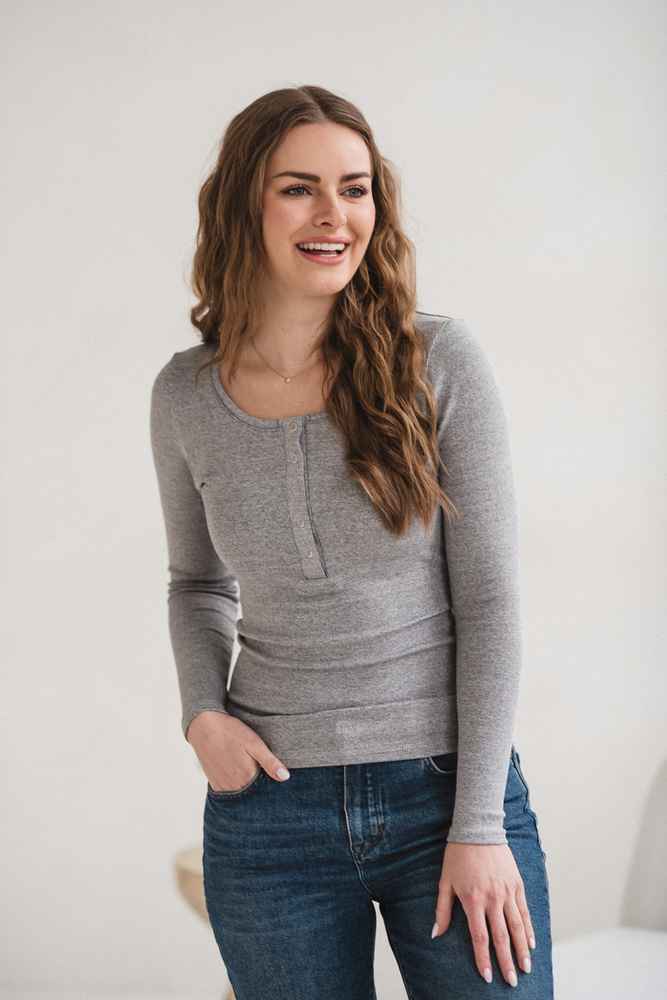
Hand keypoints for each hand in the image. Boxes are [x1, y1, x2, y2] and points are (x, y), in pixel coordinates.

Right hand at [186, 711, 290, 791]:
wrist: (204, 727)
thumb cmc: (231, 732)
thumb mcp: (254, 744)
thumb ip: (270, 762)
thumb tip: (285, 777)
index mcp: (247, 778)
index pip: (266, 787)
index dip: (270, 778)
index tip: (268, 767)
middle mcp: (234, 788)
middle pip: (254, 791)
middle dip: (259, 783)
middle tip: (254, 763)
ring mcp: (223, 788)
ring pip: (242, 791)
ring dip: (247, 785)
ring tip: (245, 766)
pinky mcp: (215, 785)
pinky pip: (230, 791)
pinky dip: (236, 785)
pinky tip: (236, 771)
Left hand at [432, 842, 534, 986]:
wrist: (478, 828)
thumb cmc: (458, 855)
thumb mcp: (445, 881)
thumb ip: (442, 909)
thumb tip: (436, 933)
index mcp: (472, 899)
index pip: (480, 937)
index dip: (483, 959)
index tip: (487, 977)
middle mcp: (492, 898)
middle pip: (501, 937)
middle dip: (506, 962)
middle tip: (512, 982)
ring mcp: (507, 891)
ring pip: (517, 927)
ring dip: (521, 950)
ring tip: (525, 968)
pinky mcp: (517, 884)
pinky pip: (524, 911)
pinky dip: (528, 928)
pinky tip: (530, 943)